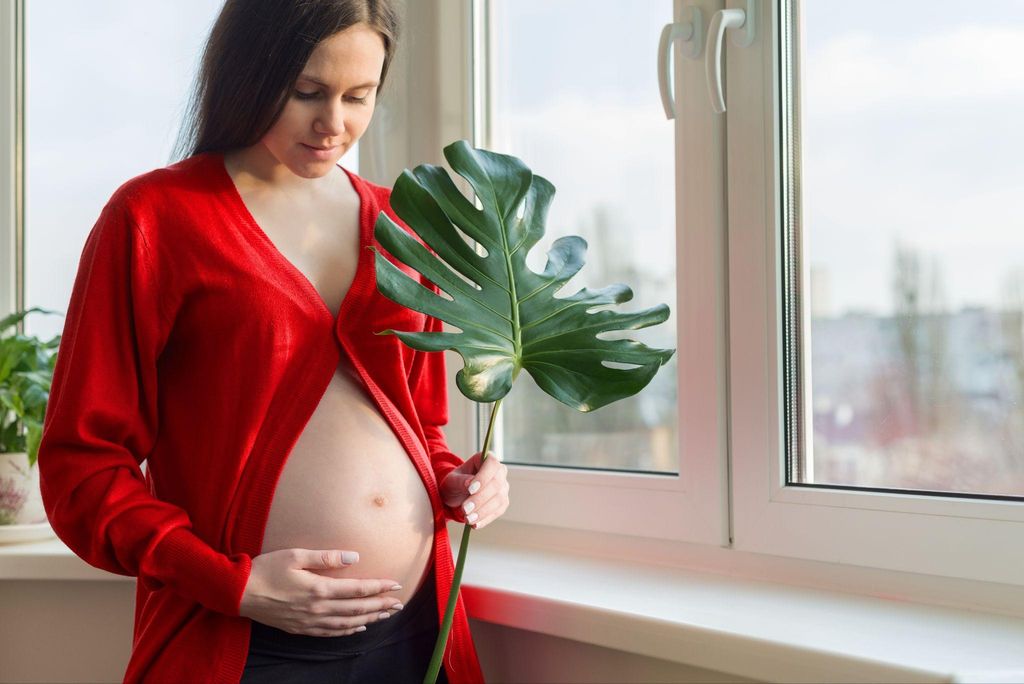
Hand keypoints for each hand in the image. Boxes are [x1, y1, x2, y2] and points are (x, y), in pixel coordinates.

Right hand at [239, 548, 404, 635]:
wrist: (238, 593)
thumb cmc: (266, 569)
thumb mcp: (296, 555)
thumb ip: (326, 557)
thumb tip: (354, 557)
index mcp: (319, 589)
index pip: (357, 589)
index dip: (379, 588)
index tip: (396, 585)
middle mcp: (318, 609)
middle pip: (357, 609)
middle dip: (380, 606)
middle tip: (399, 604)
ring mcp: (309, 621)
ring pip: (347, 623)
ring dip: (369, 619)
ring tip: (386, 615)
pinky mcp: (300, 628)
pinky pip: (331, 632)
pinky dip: (348, 631)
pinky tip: (359, 627)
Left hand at [439, 450, 509, 530]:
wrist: (456, 496)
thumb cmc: (454, 483)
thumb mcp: (451, 480)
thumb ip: (460, 480)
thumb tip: (469, 483)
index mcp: (486, 459)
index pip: (492, 463)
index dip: (483, 476)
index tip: (470, 489)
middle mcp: (499, 472)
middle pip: (496, 483)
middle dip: (480, 498)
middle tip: (464, 509)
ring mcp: (503, 487)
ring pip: (499, 499)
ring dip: (483, 511)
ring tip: (467, 519)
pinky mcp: (502, 502)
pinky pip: (498, 511)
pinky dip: (486, 519)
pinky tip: (474, 524)